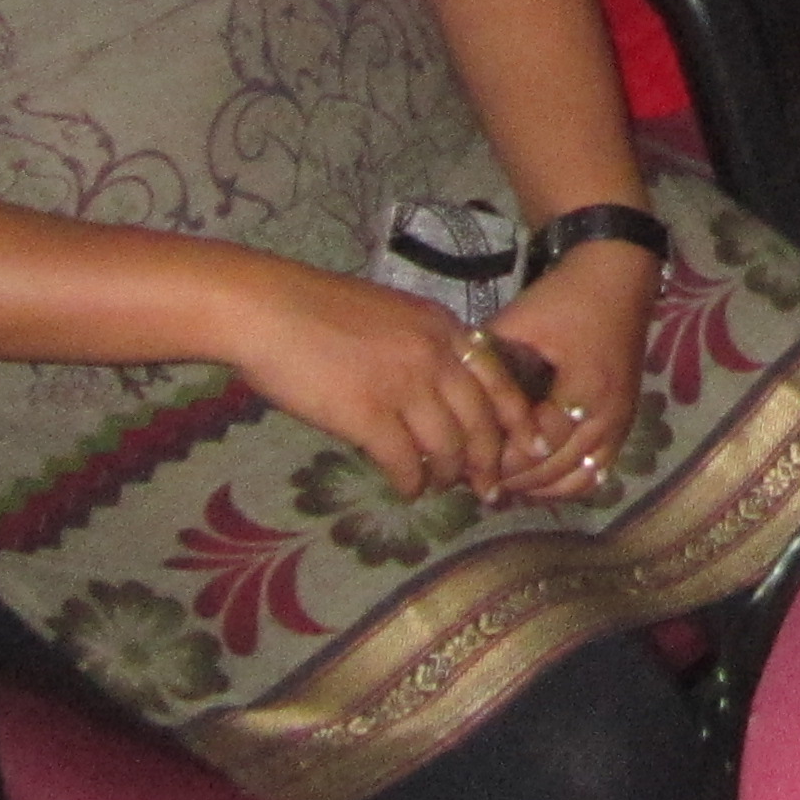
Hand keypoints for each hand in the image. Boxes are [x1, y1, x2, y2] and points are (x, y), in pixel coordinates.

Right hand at [222, 262, 537, 499]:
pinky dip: (411, 482)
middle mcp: (434, 355)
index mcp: (442, 327)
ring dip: (449, 475)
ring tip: (441, 487)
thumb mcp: (391, 314)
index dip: (517, 419)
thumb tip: (441, 390)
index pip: (499, 378)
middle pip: (481, 420)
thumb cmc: (319, 310)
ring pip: (448, 446)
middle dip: (490, 461)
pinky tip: (407, 489)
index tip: (529, 446)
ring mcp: (403, 386)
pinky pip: (406, 462)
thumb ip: (423, 345)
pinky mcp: (369, 415)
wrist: (269, 310)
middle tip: (490, 488)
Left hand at [482, 239, 660, 505]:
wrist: (619, 276)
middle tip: (471, 475)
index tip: (463, 458)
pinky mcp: (624, 422)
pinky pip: (597, 472)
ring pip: (576, 480)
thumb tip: (455, 396)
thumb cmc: (568, 297)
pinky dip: (566, 483)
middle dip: (511, 477)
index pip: (534, 447)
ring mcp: (621, 423)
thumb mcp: (521, 322)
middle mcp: (607, 417)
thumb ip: (492, 362)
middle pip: (554, 470)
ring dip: (537, 485)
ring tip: (500, 480)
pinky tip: (536, 480)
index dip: (498, 457)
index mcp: (582, 391)